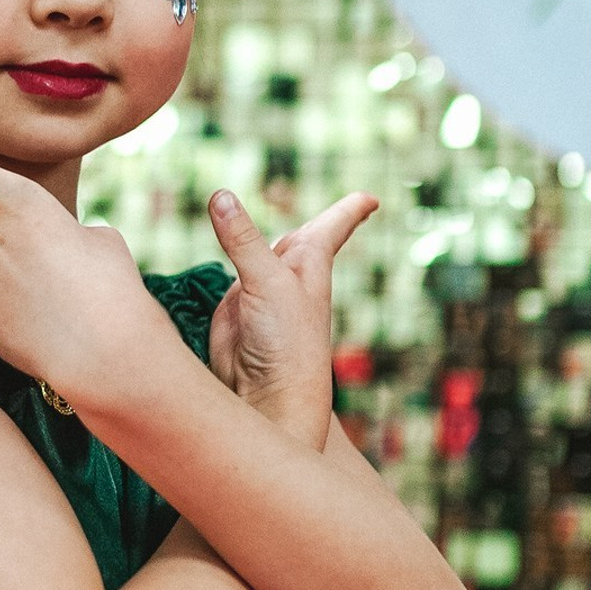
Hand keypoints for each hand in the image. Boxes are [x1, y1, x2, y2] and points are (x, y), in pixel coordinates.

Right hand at [205, 189, 376, 447]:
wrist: (265, 394)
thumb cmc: (287, 341)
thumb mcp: (267, 281)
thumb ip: (241, 239)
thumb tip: (219, 195)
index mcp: (309, 263)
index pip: (333, 227)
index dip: (350, 210)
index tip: (371, 198)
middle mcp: (286, 276)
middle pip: (299, 242)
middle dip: (313, 227)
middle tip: (335, 212)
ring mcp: (258, 294)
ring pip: (260, 259)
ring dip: (263, 245)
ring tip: (278, 234)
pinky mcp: (230, 311)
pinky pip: (228, 279)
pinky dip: (224, 265)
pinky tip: (222, 260)